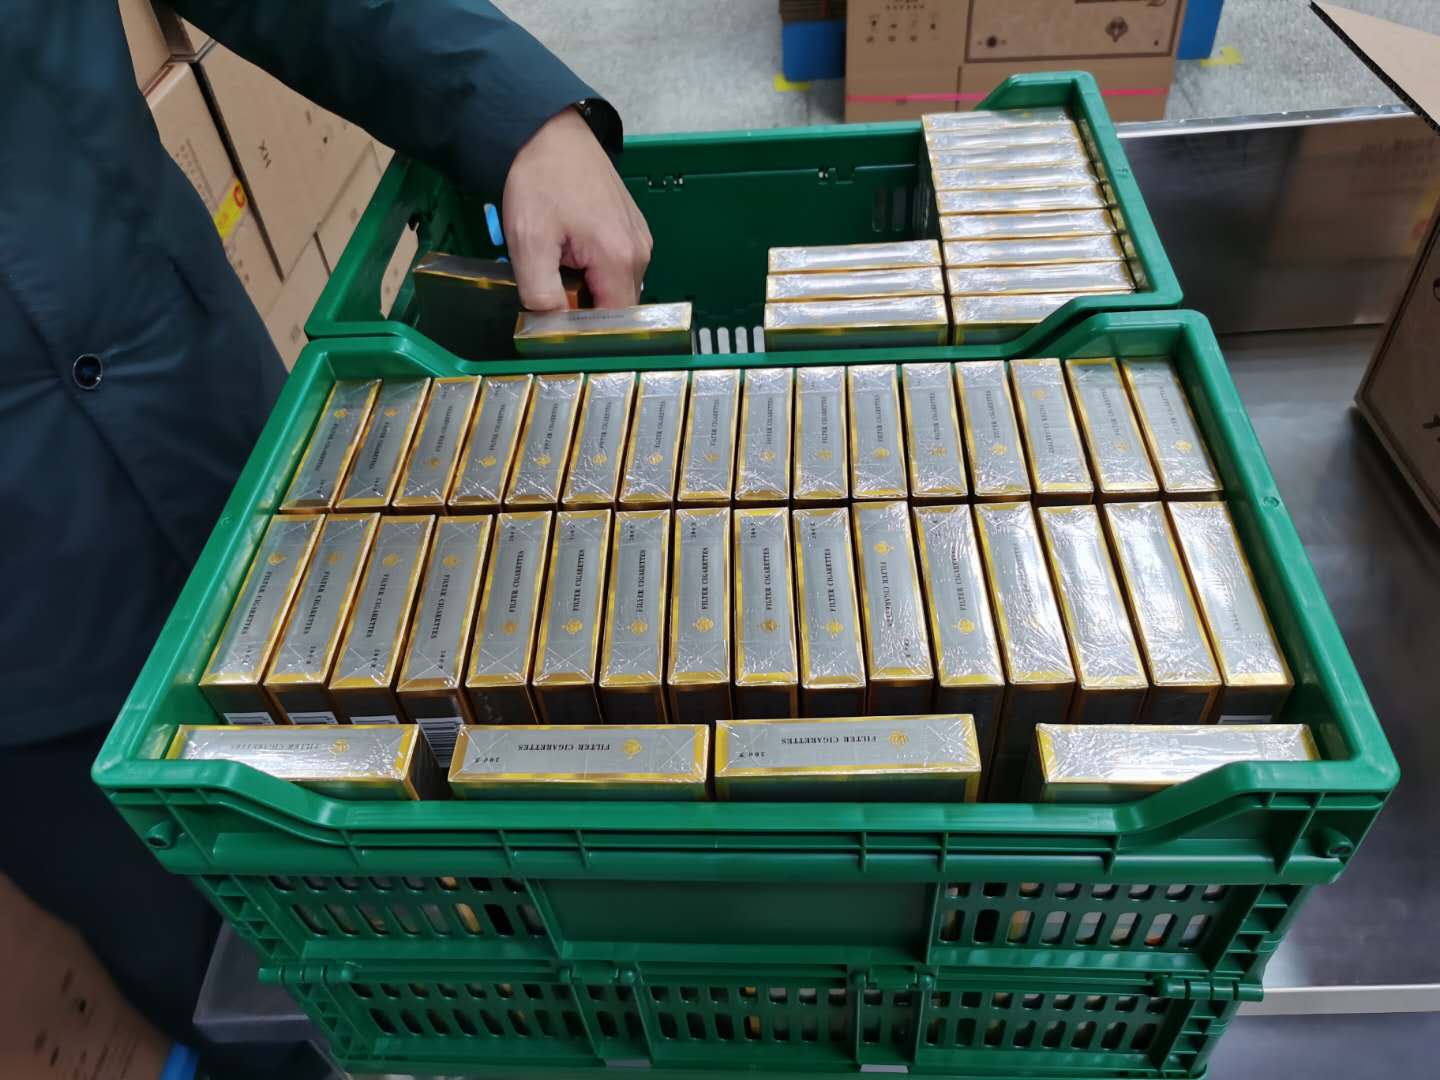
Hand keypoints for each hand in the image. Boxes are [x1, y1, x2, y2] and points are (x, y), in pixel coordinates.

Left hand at [503, 107, 652, 310]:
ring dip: (588, 289)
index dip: (585, 332)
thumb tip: (552, 328)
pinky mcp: (633, 230)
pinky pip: (617, 267)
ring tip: (559, 264)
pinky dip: (594, 271)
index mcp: (619, 259)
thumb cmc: (540, 179)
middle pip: (617, 308)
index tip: (557, 325)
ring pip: (616, 289)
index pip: (614, 323)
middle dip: (585, 309)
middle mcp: (640, 253)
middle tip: (550, 289)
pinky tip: (570, 252)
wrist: (550, 131)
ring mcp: (640, 240)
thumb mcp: (529, 241)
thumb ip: (542, 294)